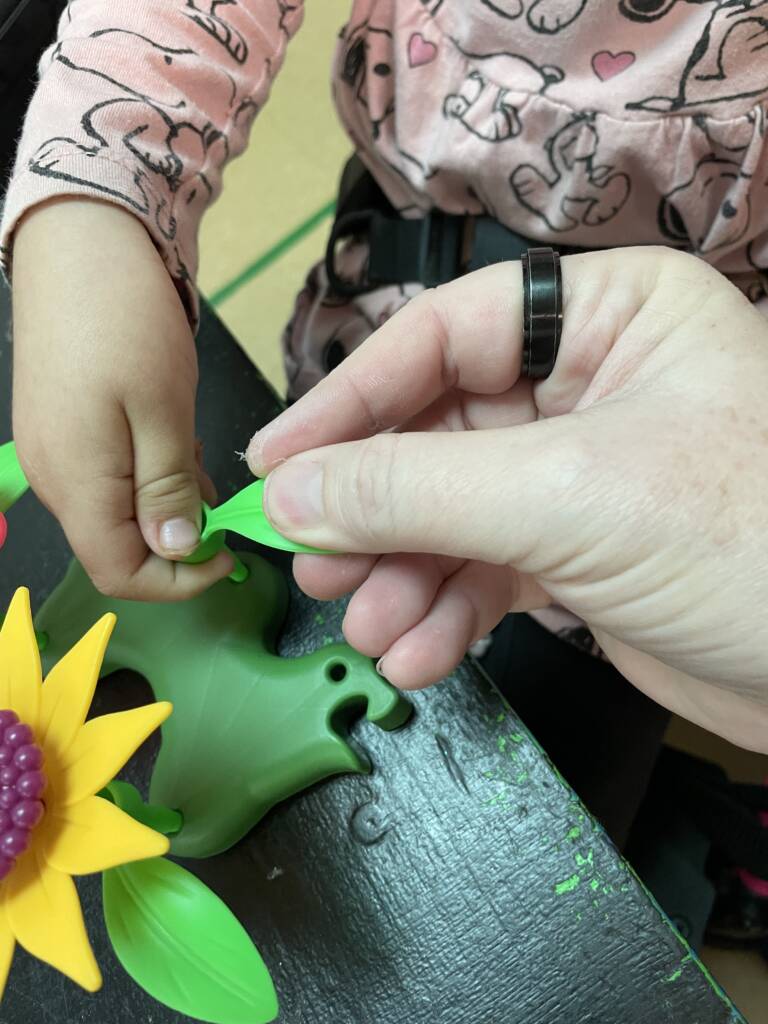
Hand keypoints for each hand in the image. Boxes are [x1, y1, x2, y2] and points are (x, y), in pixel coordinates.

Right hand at [12, 199, 231, 599]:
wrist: (79, 244)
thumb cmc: (125, 322)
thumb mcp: (162, 411)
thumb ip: (166, 489)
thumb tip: (174, 549)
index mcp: (76, 484)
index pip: (120, 574)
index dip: (177, 582)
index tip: (227, 556)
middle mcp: (55, 480)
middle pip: (116, 549)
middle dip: (175, 543)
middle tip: (225, 509)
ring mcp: (54, 454)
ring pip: (116, 515)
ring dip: (166, 508)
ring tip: (204, 471)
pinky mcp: (62, 429)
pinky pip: (108, 480)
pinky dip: (149, 479)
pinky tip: (177, 450)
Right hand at [247, 249, 767, 752]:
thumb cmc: (746, 541)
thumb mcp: (566, 498)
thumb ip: (413, 490)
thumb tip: (287, 494)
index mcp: (606, 315)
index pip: (440, 338)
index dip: (347, 403)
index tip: (273, 469)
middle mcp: (589, 382)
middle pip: (436, 434)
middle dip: (375, 510)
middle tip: (312, 564)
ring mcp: (583, 472)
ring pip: (453, 512)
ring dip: (403, 576)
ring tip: (369, 630)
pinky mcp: (584, 553)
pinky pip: (489, 569)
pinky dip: (448, 613)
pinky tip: (418, 656)